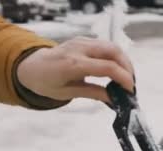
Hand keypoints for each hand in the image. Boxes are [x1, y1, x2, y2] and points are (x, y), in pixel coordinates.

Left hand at [16, 37, 134, 102]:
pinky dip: (116, 57)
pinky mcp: (83, 40)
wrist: (31, 66)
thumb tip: (115, 99)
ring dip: (124, 62)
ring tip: (126, 78)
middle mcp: (79, 49)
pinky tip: (117, 70)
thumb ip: (93, 93)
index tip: (130, 90)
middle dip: (128, 68)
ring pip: (112, 46)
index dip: (124, 78)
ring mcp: (81, 41)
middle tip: (131, 85)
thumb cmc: (46, 83)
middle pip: (114, 52)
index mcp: (73, 65)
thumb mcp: (68, 93)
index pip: (107, 67)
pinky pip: (105, 46)